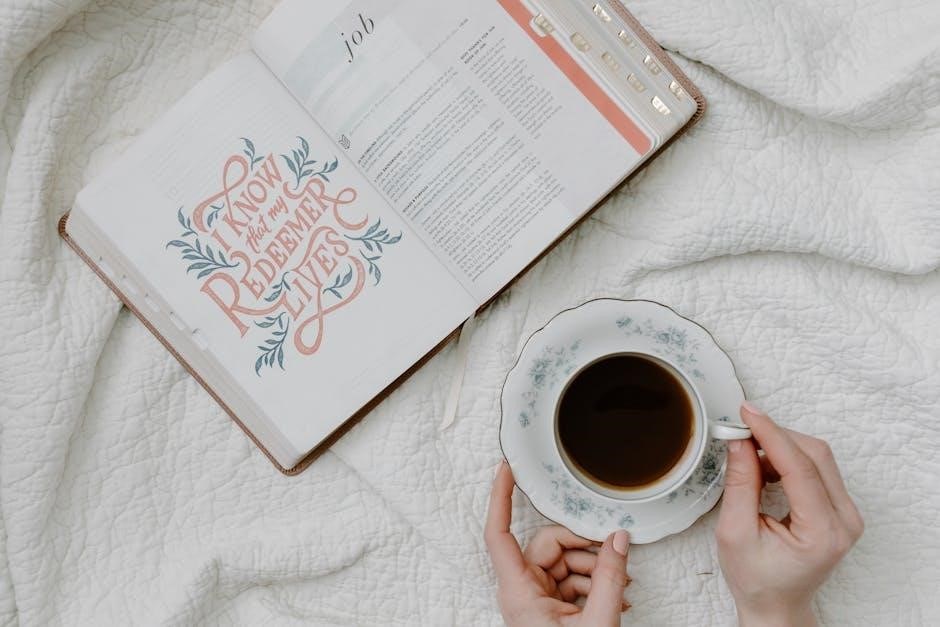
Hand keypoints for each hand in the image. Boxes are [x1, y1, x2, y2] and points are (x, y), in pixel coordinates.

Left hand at [485, 461, 631, 625]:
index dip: (499, 497)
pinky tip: (616, 598)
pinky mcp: (549, 608)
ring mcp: (535, 600)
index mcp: (518, 592)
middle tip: (614, 560)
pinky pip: (569, 580)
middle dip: (584, 548)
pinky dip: (594, 585)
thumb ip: (610, 578)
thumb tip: (618, 538)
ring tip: (622, 589)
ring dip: (595, 570)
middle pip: (547, 545)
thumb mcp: (598, 622)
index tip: (505, 467)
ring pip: (563, 562)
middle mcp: (521, 592)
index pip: (499, 533)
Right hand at [716, 403, 864, 626]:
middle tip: (740, 430)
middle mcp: (845, 520)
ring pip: (817, 457)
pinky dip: (788, 458)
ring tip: (748, 456)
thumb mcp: (735, 533)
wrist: (776, 605)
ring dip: (780, 446)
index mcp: (823, 532)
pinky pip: (817, 468)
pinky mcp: (839, 508)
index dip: (771, 434)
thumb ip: (740, 484)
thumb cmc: (756, 580)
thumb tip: (739, 442)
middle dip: (775, 436)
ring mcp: (847, 514)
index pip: (801, 467)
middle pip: (815, 455)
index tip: (747, 413)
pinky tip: (764, 467)